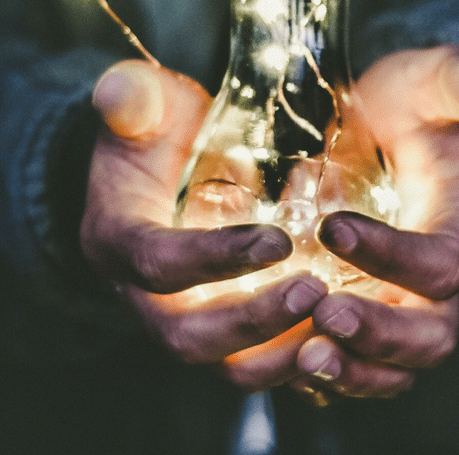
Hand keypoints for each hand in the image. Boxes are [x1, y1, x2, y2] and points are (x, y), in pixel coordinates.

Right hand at [81, 60, 326, 384]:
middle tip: (314, 291)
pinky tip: (341, 334)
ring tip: (338, 322)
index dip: (213, 259)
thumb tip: (117, 91)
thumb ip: (133, 98)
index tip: (279, 240)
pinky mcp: (218, 328)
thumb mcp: (143, 106)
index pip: (156, 263)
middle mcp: (142, 295)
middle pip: (187, 336)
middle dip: (251, 322)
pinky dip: (296, 358)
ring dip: (280, 353)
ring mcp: (182, 317)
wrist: (159, 169)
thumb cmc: (156, 133)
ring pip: (224, 365)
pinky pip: (254, 363)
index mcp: (117, 240)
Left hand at [291, 46, 458, 403]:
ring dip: (352, 370)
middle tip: (324, 316)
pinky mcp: (367, 309)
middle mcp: (438, 275)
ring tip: (302, 358)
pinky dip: (325, 372)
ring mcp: (401, 300)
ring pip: (395, 366)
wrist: (382, 127)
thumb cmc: (407, 103)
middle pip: (431, 334)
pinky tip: (281, 357)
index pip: (442, 262)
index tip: (331, 228)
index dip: (394, 256)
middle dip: (380, 335)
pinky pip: (355, 362)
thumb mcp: (427, 81)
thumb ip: (455, 82)